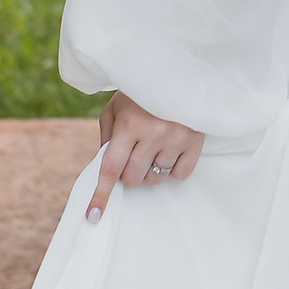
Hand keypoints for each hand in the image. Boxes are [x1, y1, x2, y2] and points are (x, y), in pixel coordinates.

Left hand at [86, 93, 202, 217]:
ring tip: (154, 146)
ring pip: (156, 178)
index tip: (94, 216)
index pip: (111, 168)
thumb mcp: (116, 108)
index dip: (101, 194)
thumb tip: (104, 169)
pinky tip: (171, 149)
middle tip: (133, 153)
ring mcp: (176, 139)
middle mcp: (152, 134)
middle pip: (133, 178)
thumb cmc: (140, 93)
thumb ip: (107, 137)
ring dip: (150, 170)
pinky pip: (180, 174)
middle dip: (128, 171)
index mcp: (128, 125)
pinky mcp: (195, 142)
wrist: (177, 72)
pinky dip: (173, 168)